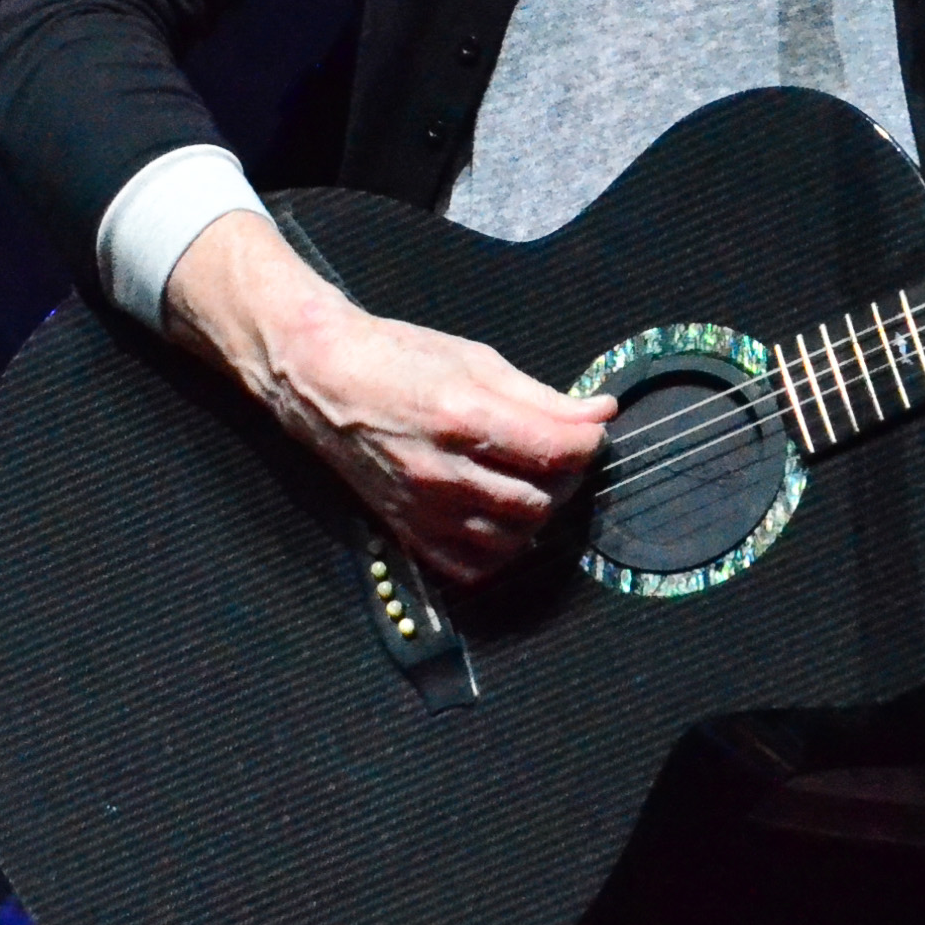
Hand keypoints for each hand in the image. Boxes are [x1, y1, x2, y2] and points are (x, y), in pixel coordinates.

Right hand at [162, 211, 614, 585]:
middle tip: (561, 450)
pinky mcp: (407, 530)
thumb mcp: (476, 359)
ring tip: (532, 480)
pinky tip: (499, 516)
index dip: (589, 442)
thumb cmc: (397, 357)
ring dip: (537, 513)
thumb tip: (601, 413)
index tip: (592, 427)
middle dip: (568, 476)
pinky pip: (471, 567)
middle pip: (541, 499)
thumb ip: (541, 396)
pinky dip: (498, 549)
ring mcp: (423, 508)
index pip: (555, 451)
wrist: (322, 378)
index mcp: (462, 417)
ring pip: (513, 538)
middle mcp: (443, 471)